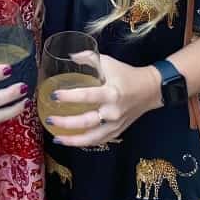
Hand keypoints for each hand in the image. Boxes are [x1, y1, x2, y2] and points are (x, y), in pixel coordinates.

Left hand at [46, 54, 161, 146]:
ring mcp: (115, 124)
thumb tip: (69, 56)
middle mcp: (113, 111)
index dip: (69, 97)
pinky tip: (71, 141)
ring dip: (72, 140)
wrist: (150, 90)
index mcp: (111, 93)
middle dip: (66, 123)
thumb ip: (88, 58)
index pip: (87, 96)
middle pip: (86, 121)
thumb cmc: (126, 74)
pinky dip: (83, 142)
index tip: (54, 95)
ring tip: (56, 138)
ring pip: (92, 138)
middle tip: (50, 120)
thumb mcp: (108, 62)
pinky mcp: (117, 132)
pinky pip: (98, 141)